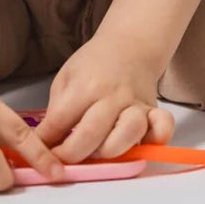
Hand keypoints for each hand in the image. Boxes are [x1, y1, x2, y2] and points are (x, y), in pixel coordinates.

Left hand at [35, 34, 174, 163]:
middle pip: (90, 135)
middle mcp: (111, 95)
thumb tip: (47, 144)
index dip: (46, 143)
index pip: (60, 122)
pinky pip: (162, 127)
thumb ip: (58, 111)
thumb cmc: (93, 65)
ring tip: (98, 151)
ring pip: (127, 134)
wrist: (128, 45)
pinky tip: (142, 145)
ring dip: (109, 151)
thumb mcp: (66, 78)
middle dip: (71, 155)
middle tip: (64, 158)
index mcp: (85, 85)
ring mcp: (135, 103)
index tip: (41, 154)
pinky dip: (156, 139)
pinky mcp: (153, 110)